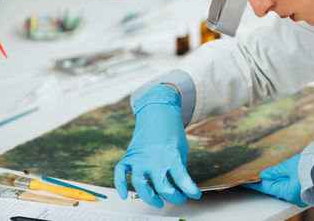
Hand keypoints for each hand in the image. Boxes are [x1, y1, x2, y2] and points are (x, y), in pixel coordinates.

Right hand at [114, 84, 200, 207]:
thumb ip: (180, 167)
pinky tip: (124, 194)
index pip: (182, 181)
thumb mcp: (182, 148)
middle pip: (162, 188)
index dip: (191, 191)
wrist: (158, 111)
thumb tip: (181, 187)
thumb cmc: (171, 129)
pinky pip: (120, 173)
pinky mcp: (130, 155)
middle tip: (179, 197)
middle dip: (174, 197)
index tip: (194, 194)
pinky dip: (119, 185)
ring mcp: (140, 157)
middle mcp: (154, 158)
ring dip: (150, 198)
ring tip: (158, 201)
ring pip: (140, 185)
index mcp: (171, 154)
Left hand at [242, 154, 306, 207]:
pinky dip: (287, 181)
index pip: (266, 188)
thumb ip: (275, 171)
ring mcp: (301, 195)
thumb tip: (264, 174)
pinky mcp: (307, 191)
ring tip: (272, 171)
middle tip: (257, 173)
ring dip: (278, 180)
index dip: (255, 183)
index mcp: (287, 192)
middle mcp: (294, 197)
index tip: (245, 182)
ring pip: (284, 188)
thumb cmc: (312, 165)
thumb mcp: (289, 165)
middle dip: (267, 181)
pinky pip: (292, 187)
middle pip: (275, 189)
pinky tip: (285, 173)